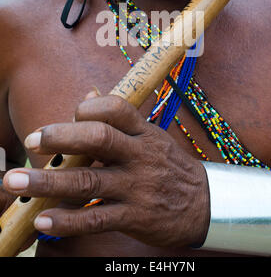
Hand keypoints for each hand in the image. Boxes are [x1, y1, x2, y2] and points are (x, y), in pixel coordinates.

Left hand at [3, 94, 209, 247]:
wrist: (204, 203)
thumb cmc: (169, 165)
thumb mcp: (150, 136)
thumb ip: (119, 120)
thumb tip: (86, 96)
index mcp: (143, 131)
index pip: (116, 109)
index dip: (90, 107)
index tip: (70, 114)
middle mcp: (139, 155)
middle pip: (99, 139)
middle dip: (62, 137)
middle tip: (33, 140)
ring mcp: (137, 186)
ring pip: (89, 181)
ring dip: (49, 181)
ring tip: (17, 181)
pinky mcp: (135, 216)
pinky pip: (96, 218)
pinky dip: (68, 220)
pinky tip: (44, 220)